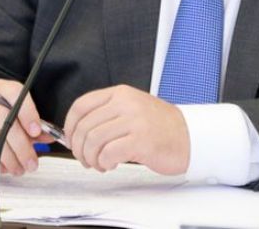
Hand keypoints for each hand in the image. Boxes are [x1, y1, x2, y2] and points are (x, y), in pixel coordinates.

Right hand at [0, 79, 50, 175]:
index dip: (28, 113)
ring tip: (20, 168)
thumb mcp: (16, 112)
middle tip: (32, 162)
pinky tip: (5, 167)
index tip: (36, 132)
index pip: (15, 93)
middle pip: (5, 121)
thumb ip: (33, 123)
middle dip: (22, 146)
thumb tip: (50, 136)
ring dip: (10, 158)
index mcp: (1, 88)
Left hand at [63, 85, 188, 174]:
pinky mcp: (142, 140)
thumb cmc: (160, 127)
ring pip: (94, 141)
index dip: (69, 126)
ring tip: (99, 164)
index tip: (70, 139)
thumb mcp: (132, 109)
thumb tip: (76, 133)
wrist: (189, 136)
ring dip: (91, 158)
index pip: (81, 106)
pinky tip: (111, 164)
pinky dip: (104, 163)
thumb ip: (107, 115)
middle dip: (79, 148)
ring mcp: (135, 121)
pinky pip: (109, 153)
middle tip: (85, 158)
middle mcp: (126, 104)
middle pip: (84, 127)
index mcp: (120, 94)